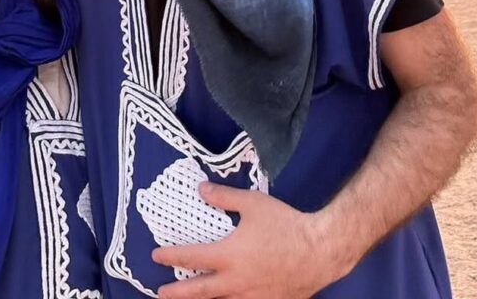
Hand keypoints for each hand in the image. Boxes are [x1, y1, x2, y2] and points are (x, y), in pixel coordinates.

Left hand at [151, 183, 342, 298]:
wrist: (320, 251)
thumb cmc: (284, 224)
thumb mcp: (252, 204)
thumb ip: (224, 197)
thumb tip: (201, 189)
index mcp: (229, 256)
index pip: (192, 257)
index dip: (172, 256)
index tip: (156, 255)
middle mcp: (236, 282)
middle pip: (199, 291)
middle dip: (178, 293)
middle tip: (160, 292)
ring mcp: (252, 297)